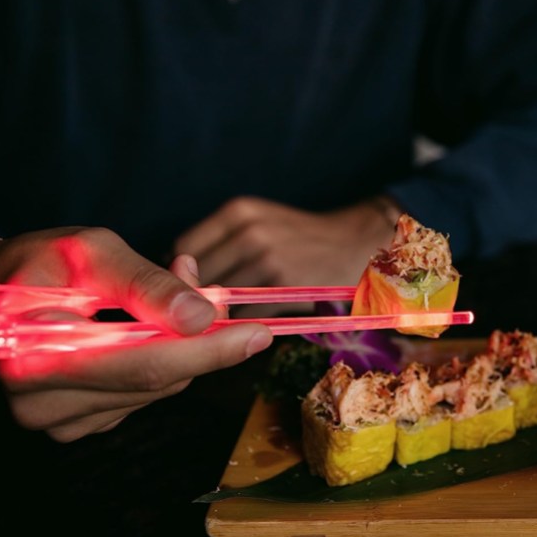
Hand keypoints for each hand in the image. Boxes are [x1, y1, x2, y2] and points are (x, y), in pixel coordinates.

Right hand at [0, 226, 272, 441]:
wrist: (1, 291)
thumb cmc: (45, 263)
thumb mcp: (94, 252)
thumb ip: (147, 284)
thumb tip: (203, 316)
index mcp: (37, 352)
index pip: (144, 362)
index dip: (209, 350)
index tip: (259, 334)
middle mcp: (42, 400)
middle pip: (156, 381)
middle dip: (202, 342)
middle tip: (219, 299)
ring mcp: (59, 420)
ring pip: (157, 390)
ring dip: (181, 349)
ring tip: (170, 303)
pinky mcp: (76, 424)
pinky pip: (144, 397)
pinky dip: (161, 364)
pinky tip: (149, 333)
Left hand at [173, 197, 396, 316]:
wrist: (356, 243)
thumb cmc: (301, 238)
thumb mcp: (260, 223)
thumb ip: (222, 243)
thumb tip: (181, 278)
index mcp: (238, 212)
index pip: (183, 248)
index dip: (181, 275)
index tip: (186, 290)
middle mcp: (249, 231)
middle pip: (198, 276)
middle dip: (195, 298)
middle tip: (202, 312)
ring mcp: (268, 258)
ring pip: (220, 300)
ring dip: (219, 315)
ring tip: (228, 319)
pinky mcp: (285, 286)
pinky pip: (246, 315)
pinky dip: (244, 325)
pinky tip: (252, 323)